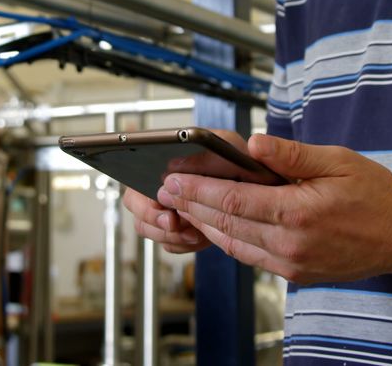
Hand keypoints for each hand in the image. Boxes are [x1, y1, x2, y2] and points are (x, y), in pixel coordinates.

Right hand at [121, 129, 251, 253]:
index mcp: (163, 160)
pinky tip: (199, 237)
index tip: (163, 208)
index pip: (136, 180)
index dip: (144, 199)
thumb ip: (205, 154)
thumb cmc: (237, 157)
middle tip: (175, 224)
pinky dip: (182, 244)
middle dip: (154, 222)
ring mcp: (167, 207)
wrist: (255, 184)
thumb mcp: (227, 147)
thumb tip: (174, 165)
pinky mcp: (177, 228)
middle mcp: (159, 183)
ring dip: (170, 235)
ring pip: (150, 229)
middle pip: (136, 207)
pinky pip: (169, 244)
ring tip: (194, 233)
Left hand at [157, 133, 391, 283]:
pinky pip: (251, 257)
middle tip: (165, 191)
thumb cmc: (374, 194)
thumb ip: (291, 154)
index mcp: (298, 212)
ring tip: (181, 207)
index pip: (233, 200)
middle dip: (191, 206)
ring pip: (234, 244)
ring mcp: (292, 264)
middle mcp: (291, 243)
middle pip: (226, 223)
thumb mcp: (337, 161)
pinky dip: (229, 240)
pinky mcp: (296, 275)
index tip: (172, 180)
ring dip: (204, 225)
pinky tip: (216, 226)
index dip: (197, 190)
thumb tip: (252, 144)